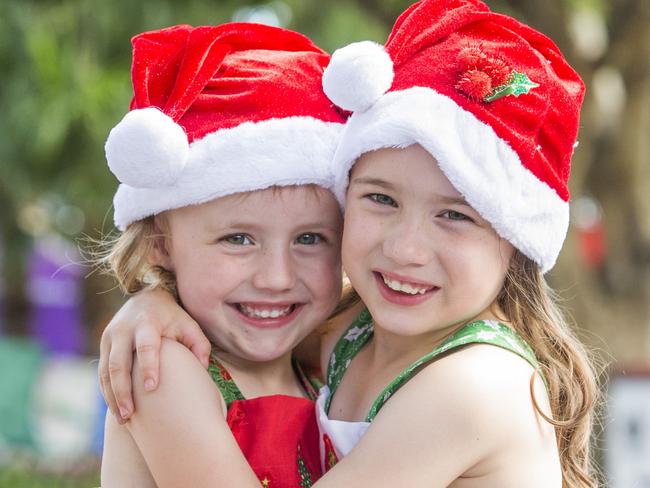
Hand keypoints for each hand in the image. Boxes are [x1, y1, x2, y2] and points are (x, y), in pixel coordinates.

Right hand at [98, 288, 210, 422]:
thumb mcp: (189, 324)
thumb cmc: (172, 318)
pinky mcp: (103, 347)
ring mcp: (109, 338)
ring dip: (112, 396)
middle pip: (118, 363)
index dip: (148, 366)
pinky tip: (117, 409)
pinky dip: (107, 392)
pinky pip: (102, 373)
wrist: (146, 299)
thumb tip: (203, 367)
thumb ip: (199, 344)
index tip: (152, 388)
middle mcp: (123, 330)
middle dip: (122, 390)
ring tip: (123, 419)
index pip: (146, 347)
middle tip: (130, 415)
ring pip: (106, 371)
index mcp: (146, 323)